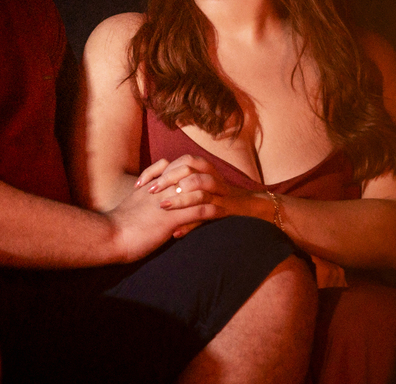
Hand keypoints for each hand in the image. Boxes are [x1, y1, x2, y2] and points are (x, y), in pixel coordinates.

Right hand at [104, 158, 217, 259]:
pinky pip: (199, 210)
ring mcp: (169, 202)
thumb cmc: (118, 222)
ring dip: (214, 194)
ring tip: (225, 200)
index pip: (177, 167)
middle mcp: (163, 188)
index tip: (202, 175)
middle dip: (206, 178)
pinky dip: (212, 211)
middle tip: (219, 184)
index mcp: (153, 183)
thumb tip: (147, 190)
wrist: (111, 235)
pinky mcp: (173, 217)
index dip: (191, 169)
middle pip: (191, 174)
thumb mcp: (131, 200)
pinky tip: (220, 214)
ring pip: (199, 190)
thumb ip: (142, 192)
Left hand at [152, 162, 266, 236]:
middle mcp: (213, 178)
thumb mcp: (200, 191)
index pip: (180, 161)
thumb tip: (157, 194)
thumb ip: (182, 189)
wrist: (255, 209)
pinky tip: (177, 233)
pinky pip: (208, 214)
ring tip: (163, 206)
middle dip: (168, 179)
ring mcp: (221, 193)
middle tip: (150, 191)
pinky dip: (191, 224)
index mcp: (205, 171)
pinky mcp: (227, 210)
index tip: (140, 185)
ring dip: (180, 197)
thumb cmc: (222, 200)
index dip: (159, 170)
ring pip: (200, 188)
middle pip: (190, 168)